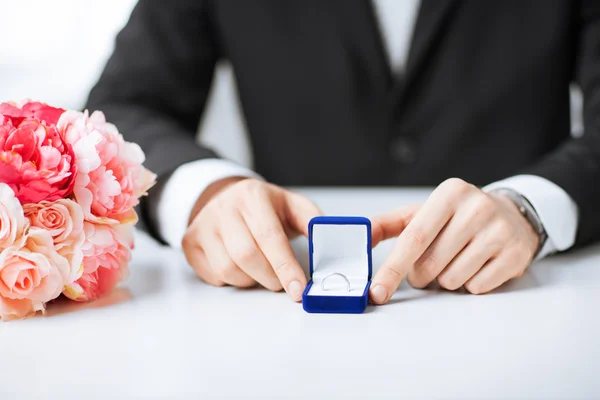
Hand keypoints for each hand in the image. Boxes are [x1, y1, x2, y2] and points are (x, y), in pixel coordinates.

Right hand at [182, 178, 321, 300]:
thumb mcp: (292, 206)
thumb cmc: (265, 208)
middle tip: (282, 281)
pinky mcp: (190, 242)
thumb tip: (326, 240)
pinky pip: (212, 275)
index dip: (285, 266)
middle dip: (270, 277)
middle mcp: (223, 207)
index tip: (298, 288)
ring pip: (227, 269)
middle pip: (246, 256)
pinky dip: (231, 280)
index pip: (269, 236)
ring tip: (261, 271)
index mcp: (252, 195)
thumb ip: (311, 221)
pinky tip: (240, 268)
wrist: (228, 198)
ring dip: (251, 280)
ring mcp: (203, 224)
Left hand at [369, 178, 539, 302]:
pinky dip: (469, 284)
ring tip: (457, 259)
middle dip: (421, 274)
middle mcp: (477, 208)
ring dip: (446, 279)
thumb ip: (388, 225)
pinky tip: (477, 265)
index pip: (414, 238)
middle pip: (430, 264)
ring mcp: (500, 231)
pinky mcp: (516, 254)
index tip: (377, 291)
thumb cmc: (457, 217)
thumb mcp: (423, 212)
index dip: (392, 268)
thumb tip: (359, 237)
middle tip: (429, 263)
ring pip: (452, 279)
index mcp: (449, 194)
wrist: (511, 214)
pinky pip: (477, 287)